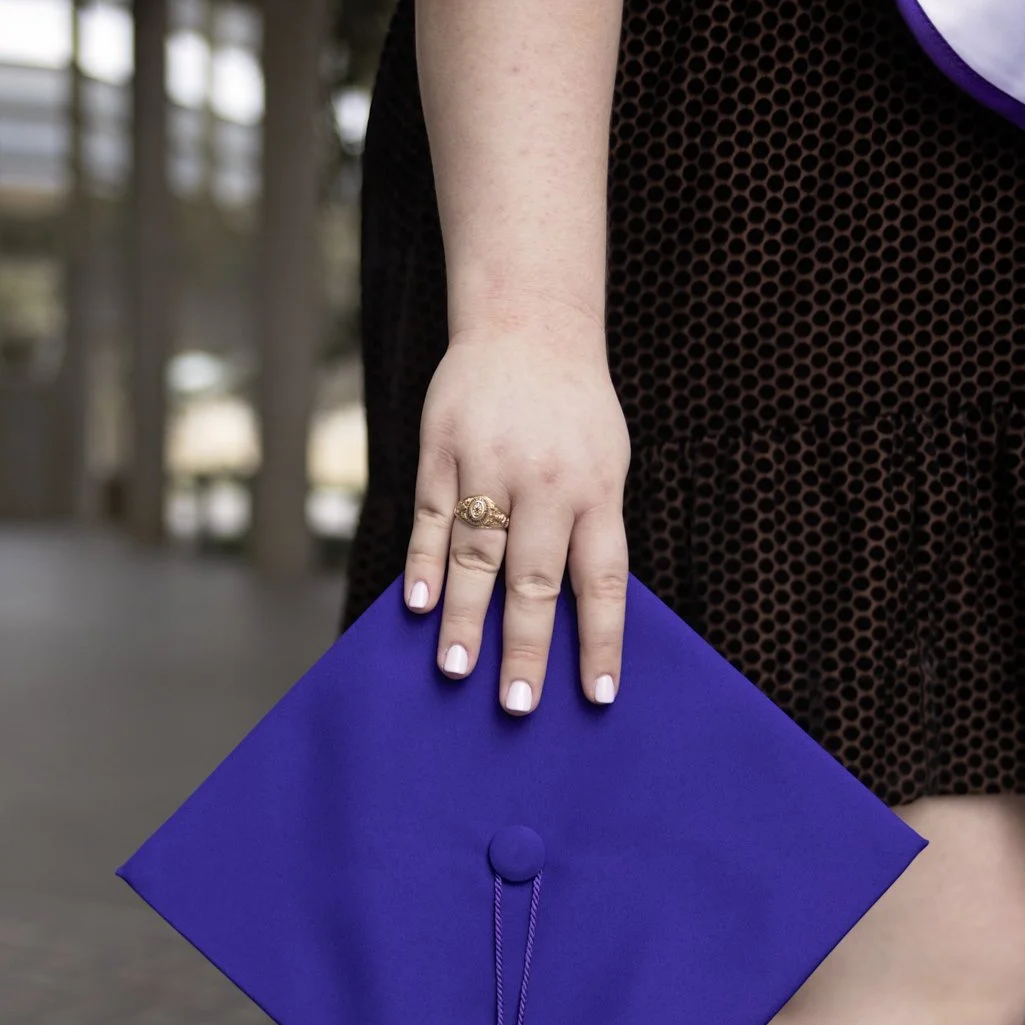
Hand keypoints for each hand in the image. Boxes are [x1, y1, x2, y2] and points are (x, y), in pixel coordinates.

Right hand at [403, 318, 630, 712]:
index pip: (603, 580)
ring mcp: (491, 464)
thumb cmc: (574, 412)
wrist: (528, 321)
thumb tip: (572, 620)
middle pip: (536, 578)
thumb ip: (588, 533)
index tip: (597, 696)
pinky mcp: (444, 448)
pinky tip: (419, 604)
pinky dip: (425, 561)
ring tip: (456, 669)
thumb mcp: (605, 464)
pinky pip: (432, 515)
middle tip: (518, 703)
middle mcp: (547, 481)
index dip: (601, 640)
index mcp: (598, 491)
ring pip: (478, 554)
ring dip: (467, 617)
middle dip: (527, 645)